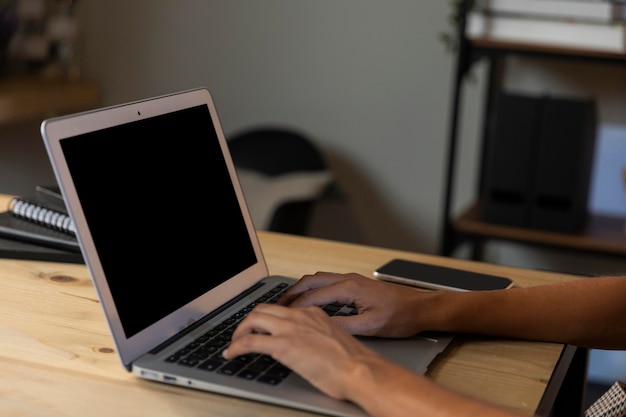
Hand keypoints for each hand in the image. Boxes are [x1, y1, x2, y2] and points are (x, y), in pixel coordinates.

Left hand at [222, 303, 384, 399]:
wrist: (360, 370)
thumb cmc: (354, 363)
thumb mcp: (333, 342)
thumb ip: (318, 340)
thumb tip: (309, 350)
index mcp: (314, 314)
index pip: (282, 309)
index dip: (267, 318)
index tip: (261, 327)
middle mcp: (300, 316)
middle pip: (263, 309)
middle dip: (249, 321)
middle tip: (243, 334)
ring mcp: (290, 328)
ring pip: (253, 319)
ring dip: (239, 332)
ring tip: (234, 344)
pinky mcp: (282, 345)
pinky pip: (249, 341)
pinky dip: (235, 346)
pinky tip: (231, 354)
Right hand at [278, 272, 431, 336]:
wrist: (420, 307)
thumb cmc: (400, 317)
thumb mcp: (370, 327)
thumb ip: (343, 326)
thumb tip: (320, 328)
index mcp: (349, 288)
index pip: (313, 296)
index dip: (295, 307)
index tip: (281, 316)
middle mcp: (348, 279)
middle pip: (310, 281)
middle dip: (291, 292)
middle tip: (277, 305)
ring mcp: (352, 279)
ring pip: (318, 278)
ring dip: (301, 289)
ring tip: (289, 302)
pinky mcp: (356, 283)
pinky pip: (327, 281)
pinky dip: (313, 289)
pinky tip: (311, 300)